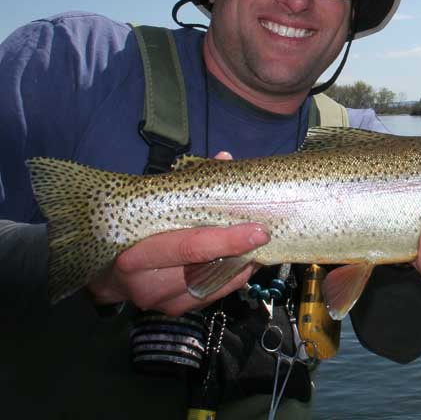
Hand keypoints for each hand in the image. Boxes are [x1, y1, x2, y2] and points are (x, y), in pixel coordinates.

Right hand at [86, 151, 269, 315]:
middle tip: (264, 236)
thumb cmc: (133, 230)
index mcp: (137, 253)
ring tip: (257, 247)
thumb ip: (187, 184)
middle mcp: (147, 283)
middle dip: (238, 252)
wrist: (106, 271)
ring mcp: (161, 301)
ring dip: (239, 267)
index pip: (189, 247)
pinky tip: (244, 263)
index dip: (227, 240)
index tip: (257, 230)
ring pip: (211, 286)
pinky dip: (231, 279)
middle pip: (204, 269)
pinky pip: (211, 296)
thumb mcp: (152, 205)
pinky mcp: (174, 310)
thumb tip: (224, 159)